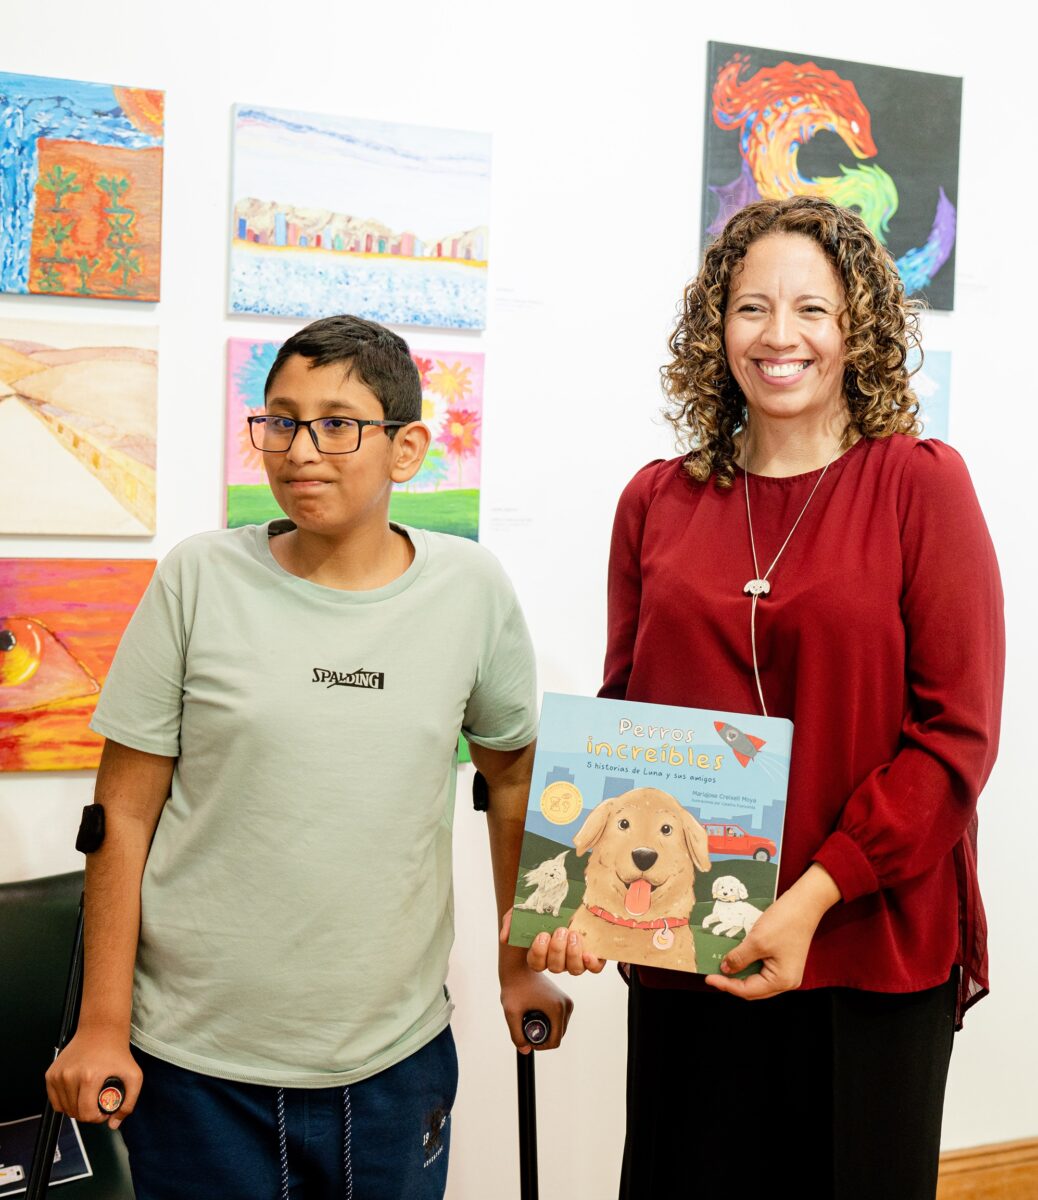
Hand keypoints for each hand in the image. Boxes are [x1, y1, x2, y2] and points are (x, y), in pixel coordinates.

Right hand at [45, 1027, 141, 1130]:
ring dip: (76, 1108)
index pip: (86, 1114)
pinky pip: (54, 1101)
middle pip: (75, 1113)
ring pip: (64, 1109)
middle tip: (97, 1102)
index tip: (104, 1110)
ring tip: (88, 1097)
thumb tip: (113, 1124)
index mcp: (89, 1077)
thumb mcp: (133, 1075)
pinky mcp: (50, 1074)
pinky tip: (77, 1094)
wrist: (101, 1030)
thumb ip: (129, 1103)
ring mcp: (58, 1074)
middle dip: (88, 1113)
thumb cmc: (117, 1052)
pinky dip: (65, 1102)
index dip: (97, 1118)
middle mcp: (70, 1076)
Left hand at [498, 960, 574, 1054]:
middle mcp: (566, 1005)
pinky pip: (560, 1020)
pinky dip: (550, 1023)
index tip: (527, 1039)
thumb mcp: (511, 1013)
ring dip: (547, 1031)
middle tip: (526, 1031)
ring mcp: (567, 1002)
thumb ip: (516, 1035)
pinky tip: (536, 1016)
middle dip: (543, 1038)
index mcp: (557, 1009)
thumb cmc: (514, 988)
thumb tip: (525, 1050)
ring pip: (560, 1028)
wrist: (518, 968)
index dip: (540, 1046)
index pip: (555, 1041)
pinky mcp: (564, 999)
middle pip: (558, 1035)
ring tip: (529, 1023)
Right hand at [499, 908, 605, 976]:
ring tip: (574, 935)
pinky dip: (592, 964)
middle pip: (555, 967)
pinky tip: (589, 954)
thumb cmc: (544, 905)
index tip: (542, 935)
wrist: (567, 892)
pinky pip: (594, 968)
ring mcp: (576, 958)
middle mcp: (558, 958)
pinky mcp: (593, 954)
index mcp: (541, 952)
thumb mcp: (523, 909)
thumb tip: (505, 937)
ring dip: (572, 954)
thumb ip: (511, 921)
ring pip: (574, 969)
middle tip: (560, 930)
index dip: (539, 953)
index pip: (536, 963)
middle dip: (557, 950)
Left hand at [705, 863, 840, 1000]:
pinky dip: (748, 966)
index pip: (748, 991)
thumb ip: (739, 958)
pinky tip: (736, 958)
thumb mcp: (757, 941)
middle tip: (713, 974)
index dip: (726, 985)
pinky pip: (763, 969)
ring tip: (722, 967)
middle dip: (733, 983)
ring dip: (740, 974)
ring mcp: (787, 972)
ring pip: (757, 980)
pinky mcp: (784, 961)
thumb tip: (725, 970)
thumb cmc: (784, 922)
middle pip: (753, 989)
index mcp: (782, 981)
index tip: (708, 978)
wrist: (805, 904)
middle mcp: (786, 981)